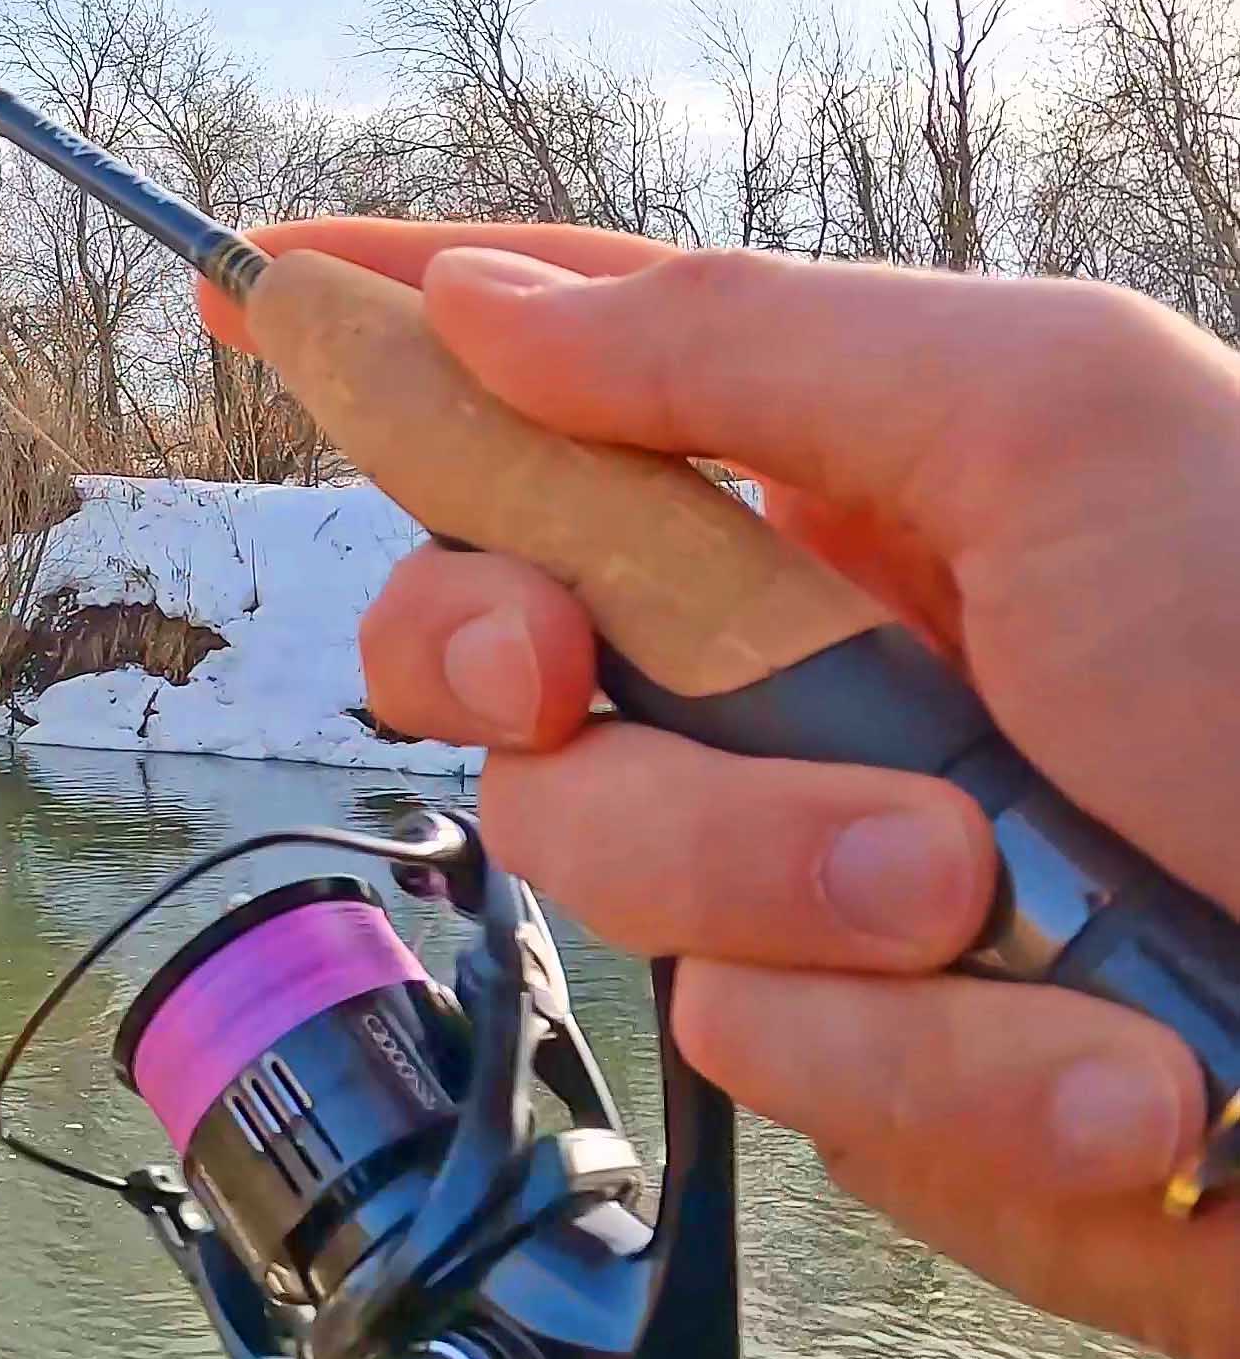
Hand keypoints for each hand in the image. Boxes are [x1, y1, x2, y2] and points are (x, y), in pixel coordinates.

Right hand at [214, 220, 1239, 1358]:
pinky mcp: (861, 1068)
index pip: (568, 373)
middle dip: (496, 652)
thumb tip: (480, 304)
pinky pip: (761, 1056)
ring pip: (594, 861)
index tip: (248, 284)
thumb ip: (746, 348)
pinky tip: (1109, 1074)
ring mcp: (812, 869)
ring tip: (997, 893)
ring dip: (792, 879)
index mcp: (857, 477)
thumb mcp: (1056, 423)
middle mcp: (802, 664)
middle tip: (567, 679)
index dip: (400, 327)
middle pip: (481, 635)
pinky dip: (939, 1067)